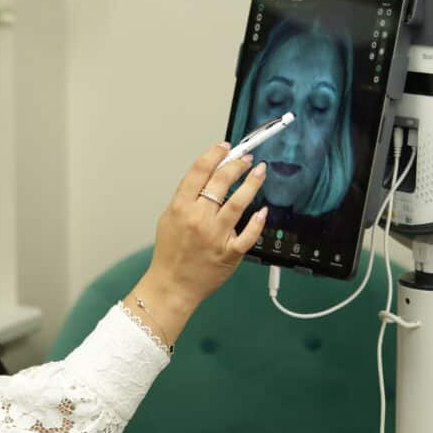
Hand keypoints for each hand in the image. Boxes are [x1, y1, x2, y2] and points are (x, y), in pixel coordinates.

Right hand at [125, 142, 266, 346]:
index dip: (213, 155)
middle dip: (236, 165)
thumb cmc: (171, 253)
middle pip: (221, 182)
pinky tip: (263, 210)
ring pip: (239, 203)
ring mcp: (215, 236)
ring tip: (259, 171)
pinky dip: (257, 221)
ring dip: (252, 183)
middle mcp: (199, 219)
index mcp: (181, 208)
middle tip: (246, 158)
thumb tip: (205, 175)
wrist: (172, 285)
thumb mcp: (168, 218)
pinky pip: (248, 234)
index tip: (224, 147)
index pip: (199, 172)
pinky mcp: (229, 253)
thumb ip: (185, 197)